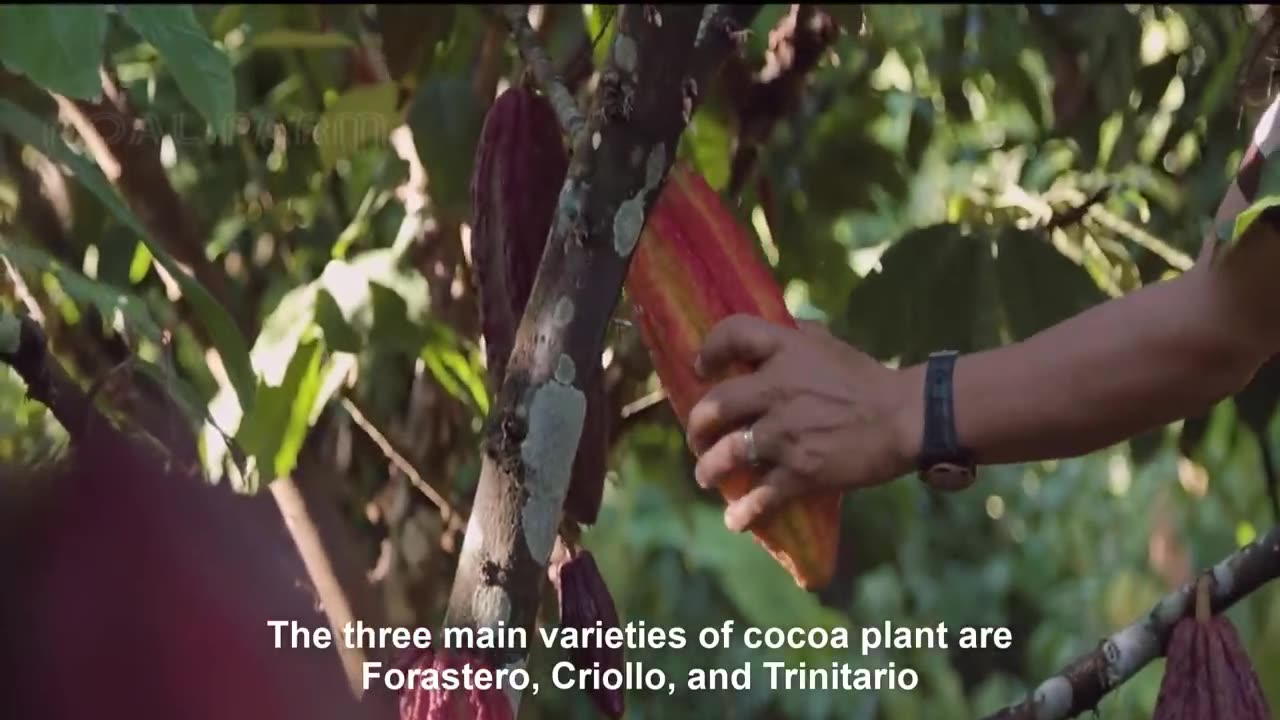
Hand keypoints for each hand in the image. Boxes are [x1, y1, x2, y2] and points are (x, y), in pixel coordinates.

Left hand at [687, 315, 920, 532]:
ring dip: (709, 470)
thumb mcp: (831, 346)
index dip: (709, 350)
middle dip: (697, 427)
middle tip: (698, 438)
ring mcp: (786, 432)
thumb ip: (801, 336)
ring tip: (706, 478)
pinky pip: (760, 496)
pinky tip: (736, 520)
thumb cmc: (869, 381)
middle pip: (714, 406)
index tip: (700, 369)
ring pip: (727, 454)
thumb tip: (781, 328)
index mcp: (786, 351)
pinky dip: (744, 512)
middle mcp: (777, 389)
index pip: (733, 334)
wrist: (908, 418)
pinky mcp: (802, 471)